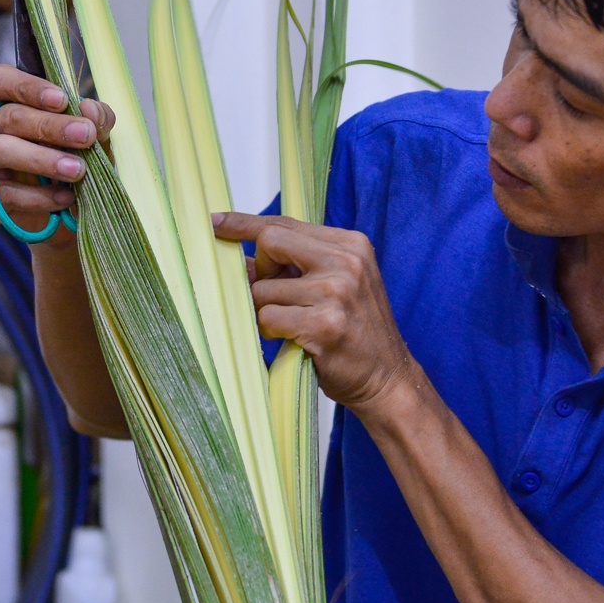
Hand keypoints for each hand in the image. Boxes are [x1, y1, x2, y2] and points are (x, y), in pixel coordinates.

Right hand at [0, 65, 114, 245]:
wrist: (68, 210)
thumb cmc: (74, 158)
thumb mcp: (94, 136)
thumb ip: (96, 119)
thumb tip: (90, 110)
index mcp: (8, 102)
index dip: (26, 86)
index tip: (62, 100)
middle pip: (8, 116)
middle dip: (49, 126)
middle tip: (85, 136)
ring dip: (42, 160)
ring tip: (77, 170)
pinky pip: (4, 193)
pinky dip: (38, 197)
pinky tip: (65, 197)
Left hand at [212, 212, 420, 415]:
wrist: (388, 380)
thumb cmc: (356, 334)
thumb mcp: (336, 286)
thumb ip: (296, 266)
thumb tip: (240, 262)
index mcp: (350, 245)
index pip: (285, 223)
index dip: (244, 223)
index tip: (215, 222)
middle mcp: (346, 262)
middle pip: (270, 243)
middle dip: (260, 272)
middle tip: (274, 297)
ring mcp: (337, 292)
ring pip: (263, 289)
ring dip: (266, 312)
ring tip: (294, 328)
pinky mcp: (325, 324)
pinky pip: (268, 318)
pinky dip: (271, 332)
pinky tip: (295, 341)